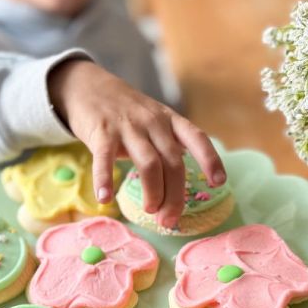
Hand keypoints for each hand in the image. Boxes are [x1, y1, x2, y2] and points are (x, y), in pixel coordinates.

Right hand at [48, 59, 226, 227]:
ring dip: (153, 193)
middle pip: (173, 162)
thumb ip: (166, 147)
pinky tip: (105, 198)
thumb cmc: (125, 113)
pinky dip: (105, 180)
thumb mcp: (154, 120)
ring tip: (150, 212)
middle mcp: (153, 122)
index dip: (210, 159)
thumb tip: (176, 189)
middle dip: (175, 195)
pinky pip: (105, 159)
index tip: (219, 182)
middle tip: (169, 220)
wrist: (88, 87)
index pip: (197, 138)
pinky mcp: (101, 132)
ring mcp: (127, 126)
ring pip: (149, 164)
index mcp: (169, 120)